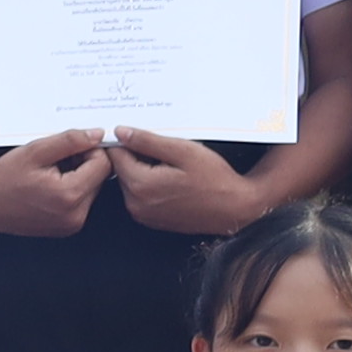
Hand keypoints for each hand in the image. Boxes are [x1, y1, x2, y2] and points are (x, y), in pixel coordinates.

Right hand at [0, 131, 113, 239]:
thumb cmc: (4, 177)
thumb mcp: (36, 151)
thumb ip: (70, 141)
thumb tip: (97, 134)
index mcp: (69, 195)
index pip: (103, 164)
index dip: (91, 149)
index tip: (71, 146)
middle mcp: (75, 215)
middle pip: (99, 177)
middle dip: (84, 163)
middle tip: (57, 159)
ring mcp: (72, 224)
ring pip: (92, 188)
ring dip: (78, 176)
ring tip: (51, 172)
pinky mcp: (67, 228)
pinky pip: (82, 201)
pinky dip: (72, 189)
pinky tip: (50, 185)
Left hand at [107, 133, 266, 237]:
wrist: (235, 208)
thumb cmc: (214, 179)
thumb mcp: (183, 151)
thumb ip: (148, 141)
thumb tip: (120, 132)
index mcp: (140, 185)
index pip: (115, 155)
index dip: (125, 140)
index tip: (141, 133)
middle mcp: (135, 204)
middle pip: (121, 169)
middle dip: (136, 155)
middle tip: (164, 147)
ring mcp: (142, 215)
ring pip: (130, 181)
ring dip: (143, 168)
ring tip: (171, 163)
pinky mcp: (150, 219)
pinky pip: (140, 195)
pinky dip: (149, 183)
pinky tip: (172, 178)